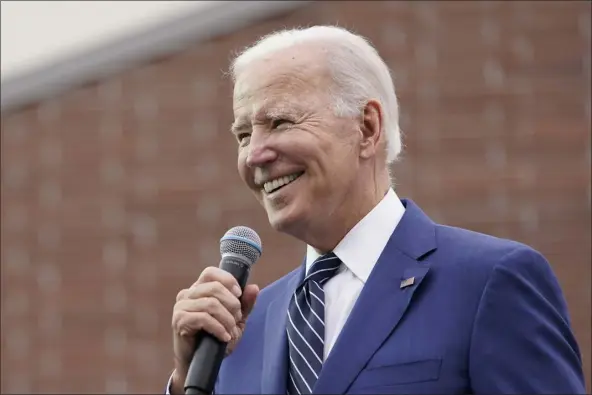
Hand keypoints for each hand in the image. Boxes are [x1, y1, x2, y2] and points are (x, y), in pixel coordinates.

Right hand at [170, 266, 258, 393]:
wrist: (199, 362)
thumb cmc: (215, 338)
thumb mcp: (235, 320)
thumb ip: (244, 304)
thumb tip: (253, 287)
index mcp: (199, 289)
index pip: (210, 272)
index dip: (227, 280)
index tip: (239, 294)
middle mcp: (187, 294)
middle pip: (214, 287)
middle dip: (232, 304)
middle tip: (237, 319)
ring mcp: (181, 306)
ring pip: (210, 303)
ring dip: (227, 319)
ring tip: (231, 331)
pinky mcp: (179, 321)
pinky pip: (203, 318)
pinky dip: (218, 328)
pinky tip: (224, 337)